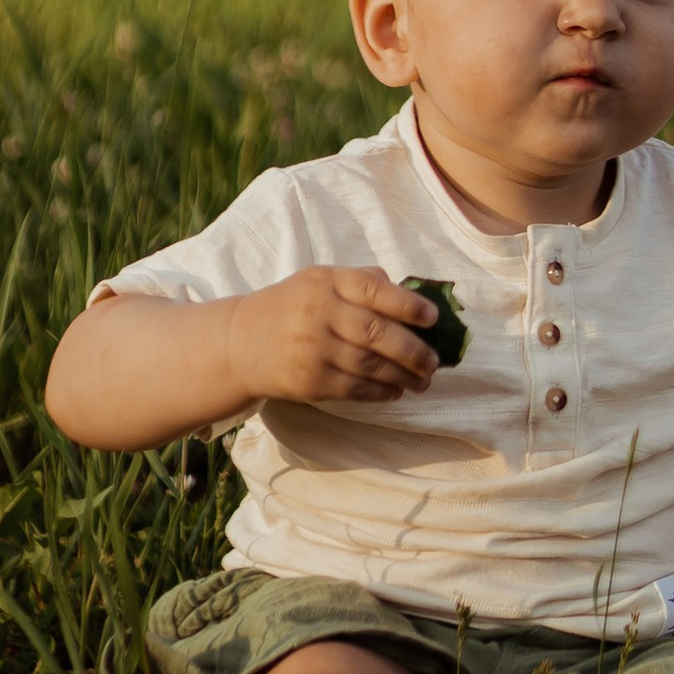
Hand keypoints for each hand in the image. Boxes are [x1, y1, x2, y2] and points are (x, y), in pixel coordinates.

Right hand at [231, 268, 438, 408]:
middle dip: (413, 350)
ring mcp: (312, 348)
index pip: (374, 289)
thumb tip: (411, 295)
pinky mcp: (308, 381)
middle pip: (376, 333)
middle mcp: (319, 312)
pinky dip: (380, 392)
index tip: (432, 318)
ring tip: (422, 381)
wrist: (240, 343)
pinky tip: (394, 392)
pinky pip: (353, 388)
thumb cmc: (291, 307)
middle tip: (434, 362)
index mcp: (326, 281)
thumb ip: (362, 281)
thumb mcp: (319, 280)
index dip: (408, 304)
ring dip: (402, 376)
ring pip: (369, 365)